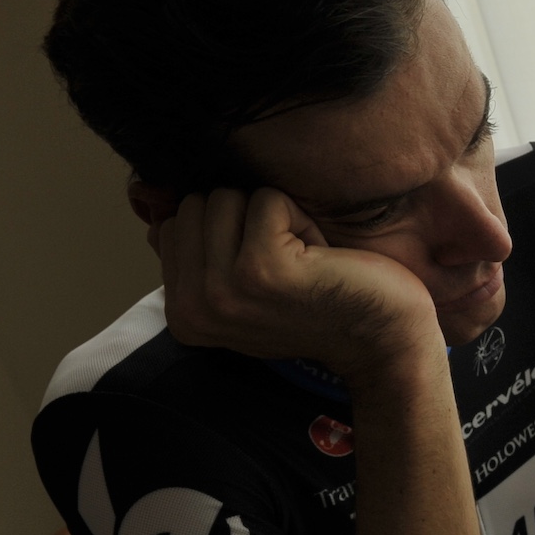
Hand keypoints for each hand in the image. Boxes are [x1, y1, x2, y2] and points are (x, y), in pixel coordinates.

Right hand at [154, 188, 436, 387]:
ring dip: (276, 220)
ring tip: (303, 262)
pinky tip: (319, 259)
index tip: (264, 270)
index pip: (174, 222)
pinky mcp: (261, 269)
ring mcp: (223, 291)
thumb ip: (198, 249)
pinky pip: (267, 199)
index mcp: (180, 313)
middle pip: (196, 203)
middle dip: (247, 219)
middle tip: (287, 264)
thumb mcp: (242, 282)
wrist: (381, 337)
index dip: (228, 230)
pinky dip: (301, 218)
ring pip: (227, 196)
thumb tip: (153, 198)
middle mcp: (193, 307)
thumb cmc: (318, 301)